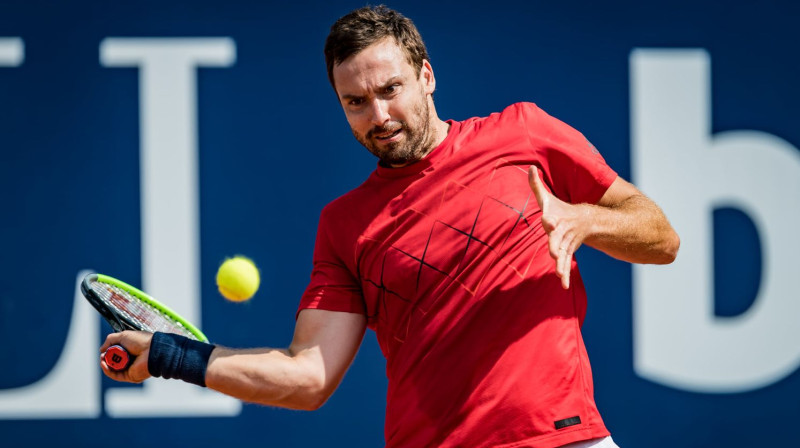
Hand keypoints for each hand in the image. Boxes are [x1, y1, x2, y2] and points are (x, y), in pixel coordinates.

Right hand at [99, 331, 152, 382]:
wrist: (152, 350)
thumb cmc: (141, 341)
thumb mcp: (123, 336)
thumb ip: (110, 340)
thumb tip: (101, 349)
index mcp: (130, 351)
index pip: (116, 354)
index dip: (108, 352)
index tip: (103, 350)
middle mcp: (130, 360)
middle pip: (113, 362)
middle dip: (106, 359)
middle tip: (102, 356)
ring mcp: (130, 369)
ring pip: (113, 370)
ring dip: (105, 365)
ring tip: (102, 359)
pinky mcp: (130, 376)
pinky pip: (116, 375)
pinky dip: (108, 371)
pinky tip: (103, 364)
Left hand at [528, 166, 589, 288]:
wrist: (583, 220)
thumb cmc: (558, 209)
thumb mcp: (546, 198)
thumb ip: (536, 185)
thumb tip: (530, 167)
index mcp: (555, 218)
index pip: (551, 218)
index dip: (550, 220)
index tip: (548, 222)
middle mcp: (562, 232)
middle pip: (558, 239)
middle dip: (556, 245)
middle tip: (553, 253)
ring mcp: (566, 243)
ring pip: (564, 254)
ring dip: (562, 264)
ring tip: (560, 275)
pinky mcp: (568, 252)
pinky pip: (566, 264)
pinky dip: (565, 275)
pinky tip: (564, 286)